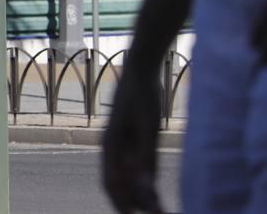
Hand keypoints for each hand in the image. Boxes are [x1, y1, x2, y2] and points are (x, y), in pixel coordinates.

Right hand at [102, 65, 165, 213]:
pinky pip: (135, 164)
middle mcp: (113, 147)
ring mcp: (121, 142)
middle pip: (116, 183)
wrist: (142, 68)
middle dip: (129, 202)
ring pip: (126, 175)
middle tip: (151, 213)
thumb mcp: (148, 126)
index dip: (121, 202)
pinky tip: (154, 187)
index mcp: (110, 145)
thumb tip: (145, 186)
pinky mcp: (132, 137)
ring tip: (156, 207)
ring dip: (138, 193)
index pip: (110, 183)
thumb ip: (146, 156)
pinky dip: (142, 179)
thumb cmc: (144, 94)